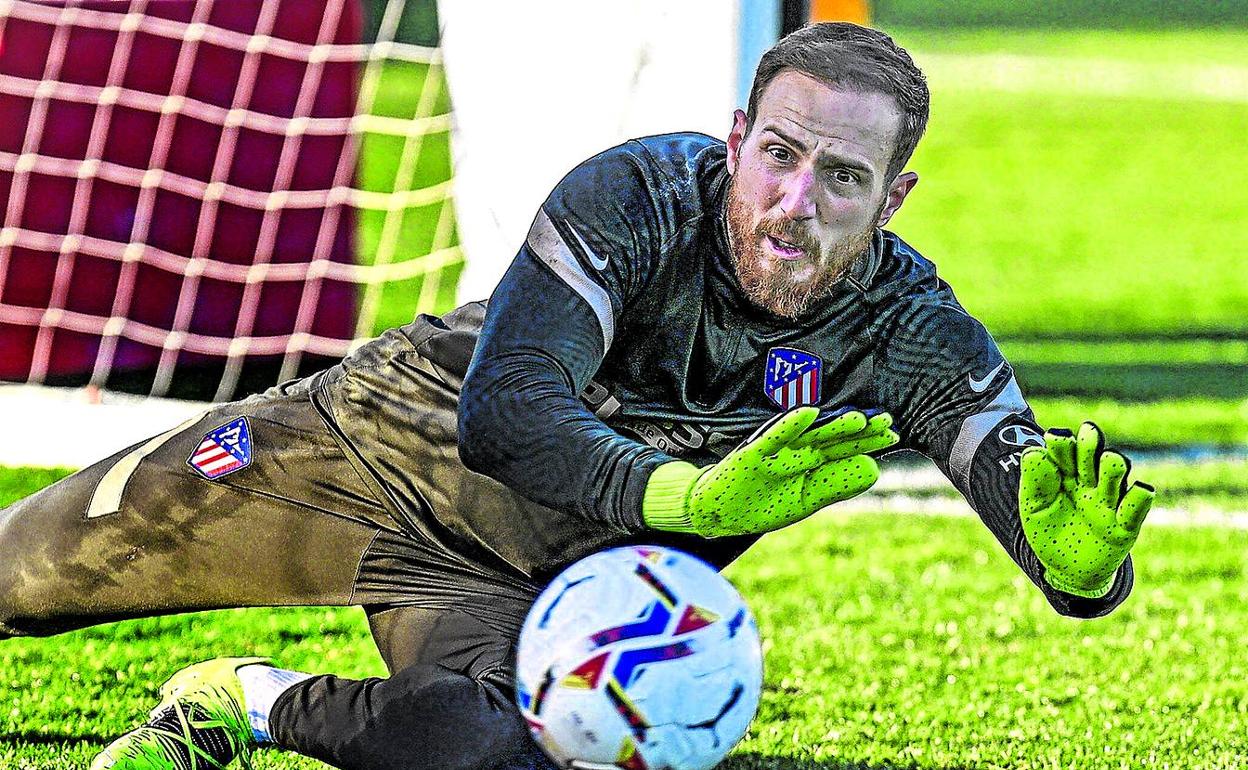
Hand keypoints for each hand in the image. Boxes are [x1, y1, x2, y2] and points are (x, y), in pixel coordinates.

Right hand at [642, 407, 898, 536]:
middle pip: (831, 437)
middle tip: (885, 420)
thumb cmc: (761, 504)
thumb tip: (875, 468)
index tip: (892, 434)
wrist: (716, 513)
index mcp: (810, 462)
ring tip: (857, 419)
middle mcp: (795, 451)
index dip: (866, 441)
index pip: (843, 448)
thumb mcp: (804, 499)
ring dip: (831, 426)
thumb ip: (836, 484)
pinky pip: (773, 438)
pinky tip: (809, 413)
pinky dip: (790, 426)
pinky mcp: (752, 455)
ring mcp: (774, 451)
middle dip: (857, 430)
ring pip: (808, 435)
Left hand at [1019, 422, 1154, 597]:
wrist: (1066, 570)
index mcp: (1065, 473)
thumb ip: (1034, 482)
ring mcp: (1109, 502)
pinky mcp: (1126, 525)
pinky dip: (1139, 498)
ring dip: (1114, 466)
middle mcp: (1090, 482)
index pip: (1066, 450)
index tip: (1056, 438)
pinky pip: (1136, 508)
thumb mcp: (1033, 508)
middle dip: (1091, 444)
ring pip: (1117, 475)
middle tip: (1088, 434)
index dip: (1063, 442)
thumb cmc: (1048, 531)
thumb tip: (1033, 452)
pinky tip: (1140, 490)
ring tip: (1109, 460)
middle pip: (1093, 456)